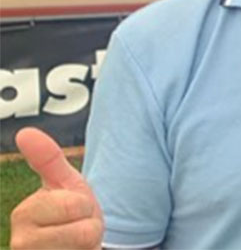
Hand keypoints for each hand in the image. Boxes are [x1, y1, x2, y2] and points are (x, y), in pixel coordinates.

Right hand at [9, 128, 103, 249]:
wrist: (76, 247)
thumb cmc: (70, 214)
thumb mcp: (65, 184)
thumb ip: (48, 159)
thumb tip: (24, 132)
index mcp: (23, 215)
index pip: (76, 205)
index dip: (85, 206)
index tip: (74, 209)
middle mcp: (20, 244)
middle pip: (85, 231)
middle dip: (90, 227)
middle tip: (78, 228)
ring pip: (86, 248)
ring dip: (88, 246)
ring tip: (76, 245)